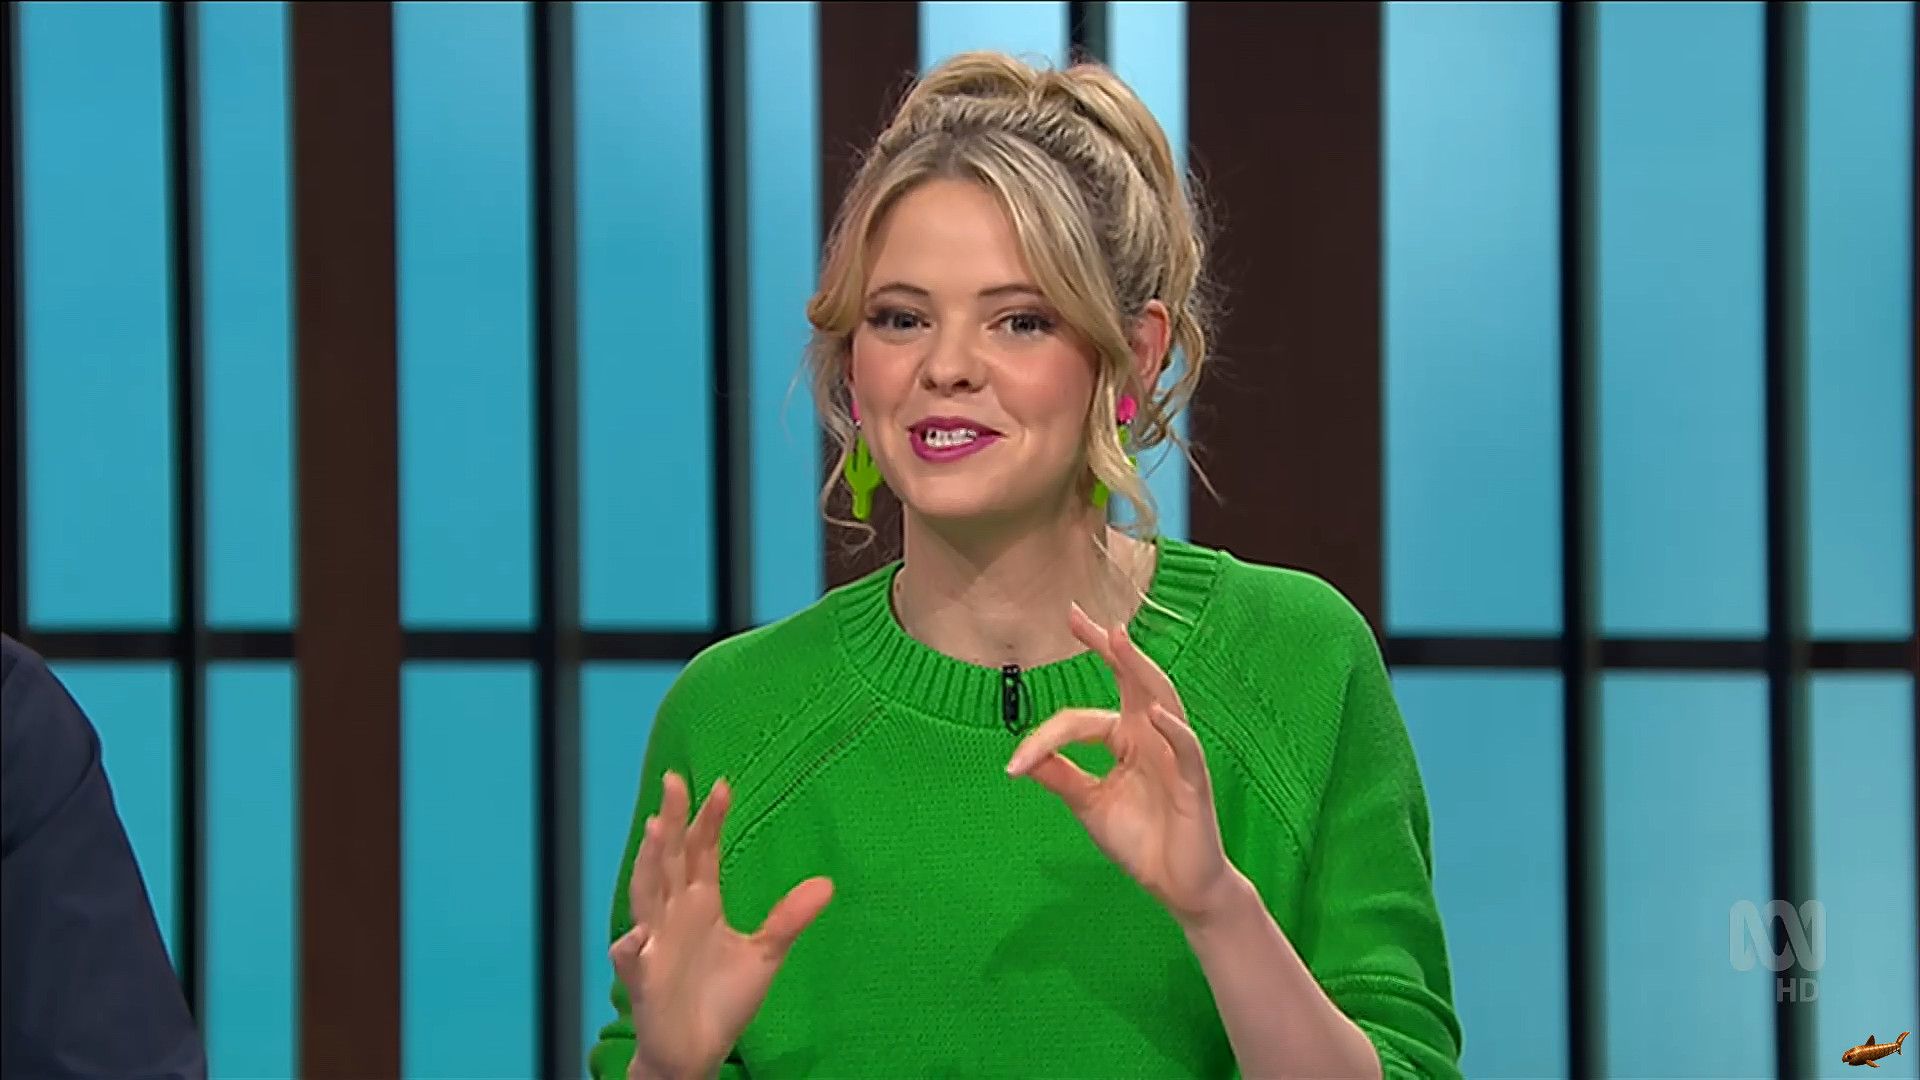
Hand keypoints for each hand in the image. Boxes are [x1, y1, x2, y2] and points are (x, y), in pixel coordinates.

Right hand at [610, 772, 833, 1079]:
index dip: (710, 820)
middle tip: (675, 782)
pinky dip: (630, 948)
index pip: (702, 852)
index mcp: (700, 903)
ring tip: (653, 831)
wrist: (697, 1051)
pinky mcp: (644, 981)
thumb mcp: (764, 955)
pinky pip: (632, 961)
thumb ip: (788, 918)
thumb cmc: (721, 999)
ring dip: (648, 864)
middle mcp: (673, 915)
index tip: (722, 786)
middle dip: (671, 822)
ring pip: (647, 896)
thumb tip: (826, 883)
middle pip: (670, 860)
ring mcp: (655, 944)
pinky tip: (634, 938)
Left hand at [1006, 603, 1238, 927]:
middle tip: (1079, 616)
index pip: (1082, 720)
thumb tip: (1021, 758)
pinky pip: (1187, 748)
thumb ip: (1061, 776)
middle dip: (1107, 648)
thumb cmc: (1140, 841)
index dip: (1045, 738)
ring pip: (1160, 700)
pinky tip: (1156, 712)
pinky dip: (1174, 730)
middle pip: (1131, 682)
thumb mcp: (1089, 805)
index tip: (1014, 765)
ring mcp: (1175, 755)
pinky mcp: (1194, 782)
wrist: (1178, 887)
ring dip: (1139, 669)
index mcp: (1126, 740)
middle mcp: (1151, 737)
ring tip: (1117, 639)